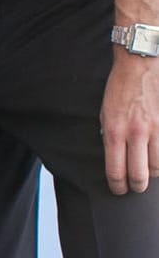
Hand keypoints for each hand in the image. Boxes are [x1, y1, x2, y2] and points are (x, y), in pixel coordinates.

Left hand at [101, 52, 158, 193]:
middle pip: (140, 175)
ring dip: (151, 174)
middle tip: (134, 187)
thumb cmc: (119, 90)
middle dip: (136, 186)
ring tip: (146, 172)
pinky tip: (155, 159)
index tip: (118, 189)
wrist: (139, 67)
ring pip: (157, 167)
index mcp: (114, 130)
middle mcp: (135, 133)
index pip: (116, 170)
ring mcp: (154, 130)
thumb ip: (110, 136)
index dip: (117, 185)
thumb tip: (115, 157)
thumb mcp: (105, 113)